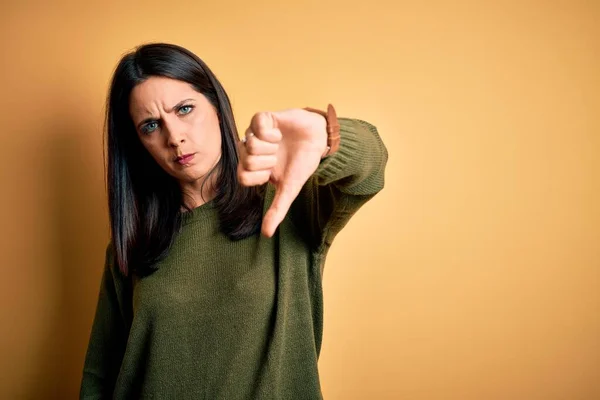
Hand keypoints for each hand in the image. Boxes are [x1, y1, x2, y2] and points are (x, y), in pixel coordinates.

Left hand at [237, 108, 327, 236]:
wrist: (319, 141)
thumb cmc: (302, 164)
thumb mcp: (290, 189)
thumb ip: (277, 210)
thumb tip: (266, 234)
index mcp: (254, 168)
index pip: (242, 176)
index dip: (259, 175)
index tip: (272, 172)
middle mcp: (251, 151)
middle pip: (245, 160)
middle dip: (267, 160)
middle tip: (278, 156)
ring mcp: (255, 134)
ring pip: (249, 142)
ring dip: (270, 147)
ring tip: (280, 145)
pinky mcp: (263, 118)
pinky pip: (256, 124)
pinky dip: (270, 132)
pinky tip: (279, 134)